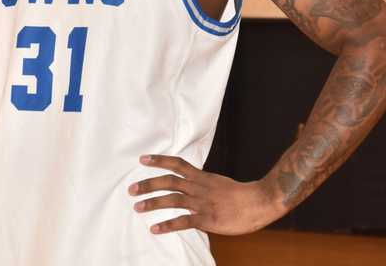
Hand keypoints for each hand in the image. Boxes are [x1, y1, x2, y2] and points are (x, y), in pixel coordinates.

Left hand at [128, 155, 282, 235]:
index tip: (142, 159)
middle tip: (131, 189)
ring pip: (172, 200)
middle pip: (168, 181)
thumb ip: (201, 184)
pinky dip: (167, 225)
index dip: (159, 160)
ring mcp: (201, 202)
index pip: (176, 163)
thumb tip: (189, 186)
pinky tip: (154, 229)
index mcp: (201, 177)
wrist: (258, 201)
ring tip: (137, 207)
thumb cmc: (239, 194)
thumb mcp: (217, 183)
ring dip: (152, 203)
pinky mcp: (207, 219)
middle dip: (148, 184)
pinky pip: (183, 221)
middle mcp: (198, 187)